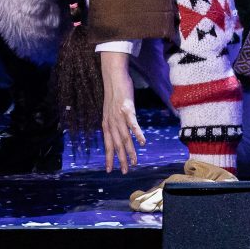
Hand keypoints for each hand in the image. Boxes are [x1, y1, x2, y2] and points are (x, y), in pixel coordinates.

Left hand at [100, 51, 144, 173]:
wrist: (113, 76)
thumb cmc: (115, 92)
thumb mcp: (111, 109)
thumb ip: (114, 120)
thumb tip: (119, 130)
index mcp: (106, 123)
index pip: (107, 144)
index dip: (109, 157)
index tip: (109, 170)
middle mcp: (111, 122)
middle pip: (116, 144)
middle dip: (120, 159)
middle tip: (124, 172)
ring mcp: (118, 116)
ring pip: (124, 137)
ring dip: (130, 150)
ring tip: (134, 162)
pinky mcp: (127, 108)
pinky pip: (133, 124)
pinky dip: (137, 133)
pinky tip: (143, 143)